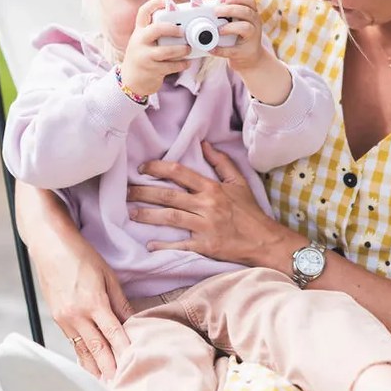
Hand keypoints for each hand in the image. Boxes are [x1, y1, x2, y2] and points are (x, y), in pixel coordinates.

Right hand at [30, 224, 134, 380]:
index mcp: (93, 302)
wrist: (50, 247)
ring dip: (93, 365)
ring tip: (103, 380)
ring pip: (82, 348)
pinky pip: (71, 341)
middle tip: (119, 381)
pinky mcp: (57, 317)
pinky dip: (81, 353)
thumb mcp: (107, 274)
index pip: (113, 332)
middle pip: (96, 346)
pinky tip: (87, 362)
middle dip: (108, 366)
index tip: (133, 361)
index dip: (124, 349)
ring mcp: (64, 318)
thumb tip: (131, 319)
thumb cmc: (80, 256)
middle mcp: (77, 314)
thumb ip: (120, 300)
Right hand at [120, 0, 191, 96]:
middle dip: (173, 29)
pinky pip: (171, 66)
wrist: (130, 81)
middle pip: (156, 29)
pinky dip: (182, 64)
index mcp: (139, 32)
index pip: (143, 13)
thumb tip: (181, 25)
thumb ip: (155, 33)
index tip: (167, 1)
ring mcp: (144, 57)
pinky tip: (187, 62)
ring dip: (181, 49)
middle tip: (182, 32)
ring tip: (188, 48)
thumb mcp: (142, 42)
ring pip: (166, 51)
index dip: (155, 4)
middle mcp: (139, 42)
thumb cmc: (142, 58)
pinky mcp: (152, 70)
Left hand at [127, 141, 295, 264]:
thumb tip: (204, 144)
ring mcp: (205, 226)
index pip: (180, 173)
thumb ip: (221, 163)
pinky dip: (164, 245)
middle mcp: (207, 205)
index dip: (158, 168)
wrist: (264, 240)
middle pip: (169, 196)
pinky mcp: (206, 246)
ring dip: (148, 215)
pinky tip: (149, 244)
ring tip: (132, 213)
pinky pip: (181, 244)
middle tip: (127, 192)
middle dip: (144, 193)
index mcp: (212, 188)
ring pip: (170, 218)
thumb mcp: (239, 182)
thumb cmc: (250, 211)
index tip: (142, 169)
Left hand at [213, 0, 266, 70]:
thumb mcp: (239, 21)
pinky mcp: (245, 52)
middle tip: (216, 12)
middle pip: (246, 12)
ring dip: (230, 27)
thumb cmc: (240, 36)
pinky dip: (221, 49)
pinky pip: (233, 50)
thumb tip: (215, 3)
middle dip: (230, 9)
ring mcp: (252, 38)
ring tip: (219, 30)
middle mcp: (255, 24)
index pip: (249, 0)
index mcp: (252, 14)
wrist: (251, 59)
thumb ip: (231, 12)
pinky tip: (212, 48)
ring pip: (246, 28)